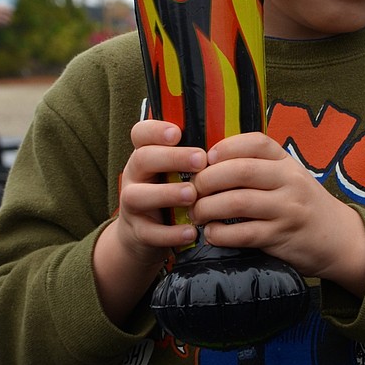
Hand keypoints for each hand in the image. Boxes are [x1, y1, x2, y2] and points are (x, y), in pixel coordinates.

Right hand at [92, 121, 206, 322]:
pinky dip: (170, 233)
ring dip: (166, 193)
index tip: (177, 133)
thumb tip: (233, 141)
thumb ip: (196, 156)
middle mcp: (135, 175)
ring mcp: (132, 204)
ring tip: (192, 195)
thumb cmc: (172, 191)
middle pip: (142, 158)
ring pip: (137, 195)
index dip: (155, 130)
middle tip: (200, 160)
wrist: (145, 233)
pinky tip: (191, 232)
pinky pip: (148, 232)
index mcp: (147, 154)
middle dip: (171, 158)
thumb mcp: (178, 170)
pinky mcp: (138, 231)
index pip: (141, 133)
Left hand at [190, 132, 364, 293]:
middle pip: (241, 171)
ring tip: (196, 213)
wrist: (339, 239)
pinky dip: (220, 234)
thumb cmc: (303, 204)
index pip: (256, 142)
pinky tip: (211, 233)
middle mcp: (289, 181)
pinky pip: (244, 234)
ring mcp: (287, 210)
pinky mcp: (281, 237)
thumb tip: (207, 163)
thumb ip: (258, 167)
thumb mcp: (289, 177)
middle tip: (191, 190)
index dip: (226, 147)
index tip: (207, 159)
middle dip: (207, 179)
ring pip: (238, 202)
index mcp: (287, 162)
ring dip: (208, 208)